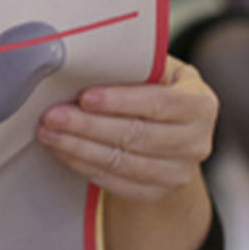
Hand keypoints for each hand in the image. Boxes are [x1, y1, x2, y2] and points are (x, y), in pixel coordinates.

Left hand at [36, 56, 217, 202]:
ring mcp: (178, 172)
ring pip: (123, 163)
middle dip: (89, 126)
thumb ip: (134, 65)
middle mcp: (196, 142)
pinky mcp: (157, 193)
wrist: (169, 132)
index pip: (161, 103)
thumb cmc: (154, 89)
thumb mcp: (156, 70)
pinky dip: (84, 166)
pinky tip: (62, 150)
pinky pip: (115, 182)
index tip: (85, 97)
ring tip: (48, 132)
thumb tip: (87, 56)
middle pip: (137, 136)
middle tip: (53, 116)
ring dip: (79, 148)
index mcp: (200, 104)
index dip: (121, 101)